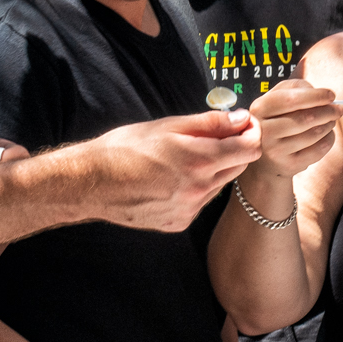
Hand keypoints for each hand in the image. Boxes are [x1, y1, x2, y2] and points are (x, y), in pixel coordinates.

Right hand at [74, 113, 259, 232]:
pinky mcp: (179, 223)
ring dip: (213, 170)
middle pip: (239, 167)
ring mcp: (189, 210)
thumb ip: (209, 123)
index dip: (251, 133)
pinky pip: (200, 202)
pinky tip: (171, 180)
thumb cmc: (124, 148)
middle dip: (234, 150)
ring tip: (183, 159)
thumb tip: (240, 118)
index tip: (244, 125)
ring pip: (219, 185)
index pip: (249, 148)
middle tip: (216, 137)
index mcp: (199, 160)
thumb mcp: (167, 126)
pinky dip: (195, 189)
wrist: (91, 183)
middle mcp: (199, 189)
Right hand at [247, 77, 340, 180]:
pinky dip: (329, 139)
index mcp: (260, 108)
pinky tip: (326, 134)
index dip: (315, 96)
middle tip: (338, 109)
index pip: (291, 99)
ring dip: (329, 124)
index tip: (331, 95)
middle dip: (328, 111)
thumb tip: (320, 94)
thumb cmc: (276, 121)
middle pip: (306, 117)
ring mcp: (276, 150)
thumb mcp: (277, 99)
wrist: (265, 158)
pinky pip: (318, 150)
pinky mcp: (289, 165)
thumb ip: (296, 87)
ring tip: (330, 121)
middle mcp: (264, 131)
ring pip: (314, 133)